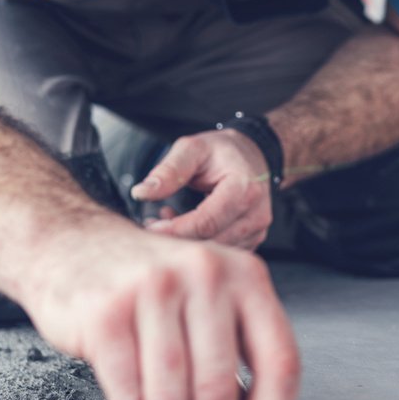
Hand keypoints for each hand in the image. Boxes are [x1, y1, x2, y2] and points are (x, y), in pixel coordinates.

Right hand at [20, 222, 299, 399]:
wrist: (69, 243)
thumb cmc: (145, 280)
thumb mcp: (206, 299)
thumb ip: (235, 354)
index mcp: (244, 276)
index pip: (280, 361)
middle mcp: (204, 274)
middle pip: (220, 388)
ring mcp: (153, 290)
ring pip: (172, 397)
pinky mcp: (106, 313)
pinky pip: (129, 394)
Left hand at [130, 129, 272, 248]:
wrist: (251, 154)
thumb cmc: (221, 151)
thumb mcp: (192, 148)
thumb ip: (168, 170)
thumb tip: (141, 193)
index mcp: (245, 189)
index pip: (206, 222)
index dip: (175, 229)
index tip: (149, 226)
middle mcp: (256, 214)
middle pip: (210, 241)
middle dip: (176, 237)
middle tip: (150, 224)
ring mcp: (257, 231)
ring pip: (214, 250)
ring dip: (185, 240)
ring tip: (164, 218)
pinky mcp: (252, 241)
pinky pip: (221, 251)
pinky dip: (198, 242)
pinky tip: (182, 225)